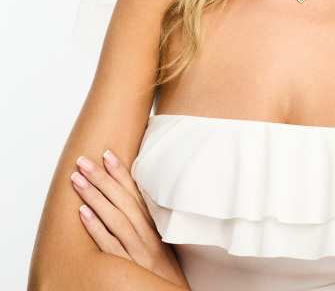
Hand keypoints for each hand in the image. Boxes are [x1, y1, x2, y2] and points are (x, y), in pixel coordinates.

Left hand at [70, 149, 190, 288]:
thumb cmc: (165, 273)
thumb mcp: (161, 243)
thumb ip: (146, 224)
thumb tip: (128, 200)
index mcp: (155, 226)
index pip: (136, 193)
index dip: (121, 173)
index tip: (107, 154)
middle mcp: (147, 235)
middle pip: (123, 201)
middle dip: (102, 178)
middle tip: (83, 161)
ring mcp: (138, 251)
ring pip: (115, 218)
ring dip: (95, 196)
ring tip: (77, 180)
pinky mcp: (128, 269)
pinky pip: (109, 246)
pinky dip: (96, 228)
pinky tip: (82, 213)